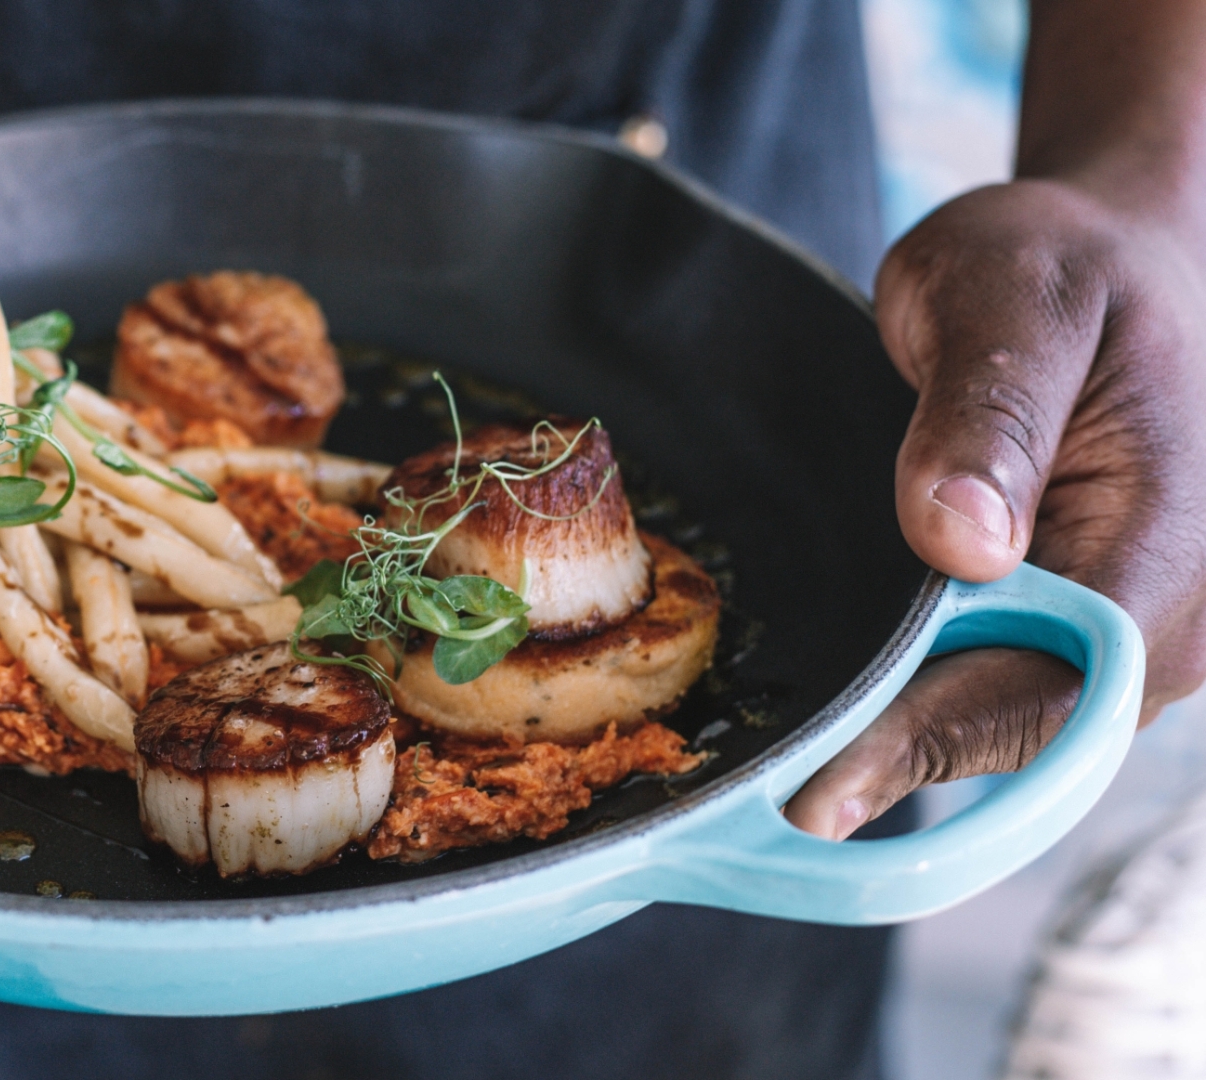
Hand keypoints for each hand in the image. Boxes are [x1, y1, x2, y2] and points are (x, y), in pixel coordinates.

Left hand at [785, 178, 1205, 838]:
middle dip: (893, 764)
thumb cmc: (1065, 262)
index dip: (924, 743)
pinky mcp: (1081, 626)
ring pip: (1008, 723)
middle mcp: (1170, 617)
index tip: (816, 792)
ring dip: (899, 744)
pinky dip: (916, 708)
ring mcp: (1131, 633)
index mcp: (1170, 543)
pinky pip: (1000, 688)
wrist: (1110, 256)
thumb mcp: (1013, 295)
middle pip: (1023, 729)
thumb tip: (962, 542)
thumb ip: (990, 412)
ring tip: (770, 772)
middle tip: (755, 801)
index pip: (1045, 684)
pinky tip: (829, 716)